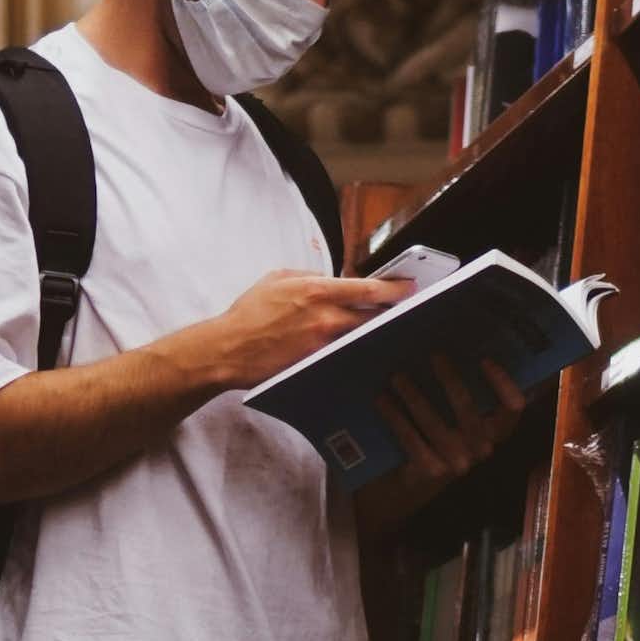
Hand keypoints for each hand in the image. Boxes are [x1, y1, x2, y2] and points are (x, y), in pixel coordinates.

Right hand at [193, 269, 409, 391]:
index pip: (368, 289)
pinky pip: (345, 355)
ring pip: (362, 337)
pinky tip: (360, 350)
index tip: (409, 287)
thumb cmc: (249, 312)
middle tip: (404, 311)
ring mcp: (324, 344)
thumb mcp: (277, 278)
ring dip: (374, 333)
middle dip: (390, 313)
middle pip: (373, 316)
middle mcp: (325, 318)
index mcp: (316, 290)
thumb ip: (309, 276)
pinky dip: (354, 350)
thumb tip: (333, 280)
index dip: (394, 289)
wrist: (230, 348)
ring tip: (385, 330)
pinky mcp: (318, 364)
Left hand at [359, 355, 527, 530]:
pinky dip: (395, 417)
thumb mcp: (460, 420)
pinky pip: (410, 438)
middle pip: (467, 408)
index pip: (513, 407)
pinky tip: (382, 400)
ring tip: (397, 376)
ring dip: (413, 395)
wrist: (415, 483)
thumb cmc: (440, 438)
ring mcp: (457, 463)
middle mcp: (481, 449)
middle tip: (434, 355)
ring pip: (433, 422)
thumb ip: (467, 392)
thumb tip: (458, 344)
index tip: (484, 359)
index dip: (503, 383)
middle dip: (450, 379)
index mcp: (496, 431)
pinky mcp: (430, 472)